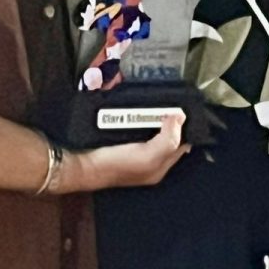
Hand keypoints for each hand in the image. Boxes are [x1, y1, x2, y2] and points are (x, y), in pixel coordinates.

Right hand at [69, 113, 188, 190]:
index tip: (183, 108)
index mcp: (160, 167)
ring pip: (152, 130)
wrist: (84, 165)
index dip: (184, 128)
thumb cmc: (116, 165)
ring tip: (155, 101)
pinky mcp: (122, 142)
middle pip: (167, 136)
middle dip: (169, 120)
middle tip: (168, 102)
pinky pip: (137, 127)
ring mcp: (135, 150)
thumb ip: (168, 139)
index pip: (181, 145)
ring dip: (154, 116)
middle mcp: (150, 160)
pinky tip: (138, 108)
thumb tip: (180, 117)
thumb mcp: (148, 155)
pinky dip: (139, 118)